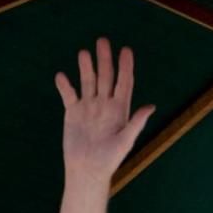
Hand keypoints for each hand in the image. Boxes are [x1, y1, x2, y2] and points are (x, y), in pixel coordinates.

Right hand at [55, 38, 154, 185]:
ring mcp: (88, 107)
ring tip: (83, 53)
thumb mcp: (125, 142)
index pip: (124, 83)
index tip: (126, 50)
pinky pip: (68, 95)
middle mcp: (104, 105)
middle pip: (105, 77)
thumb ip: (136, 123)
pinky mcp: (73, 113)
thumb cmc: (108, 161)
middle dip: (104, 59)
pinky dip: (64, 85)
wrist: (87, 171)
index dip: (125, 67)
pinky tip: (61, 76)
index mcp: (119, 110)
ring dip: (85, 67)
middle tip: (103, 41)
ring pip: (87, 81)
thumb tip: (151, 106)